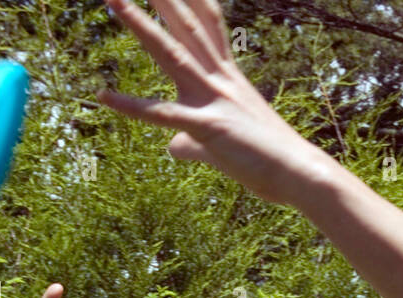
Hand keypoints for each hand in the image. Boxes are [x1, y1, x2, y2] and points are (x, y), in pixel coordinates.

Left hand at [97, 0, 335, 204]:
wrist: (300, 175)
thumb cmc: (269, 162)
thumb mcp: (223, 147)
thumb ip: (191, 142)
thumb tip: (172, 147)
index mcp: (228, 79)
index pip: (207, 27)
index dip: (189, 0)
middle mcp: (220, 80)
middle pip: (187, 27)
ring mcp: (214, 100)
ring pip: (171, 54)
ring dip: (141, 26)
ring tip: (113, 0)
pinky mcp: (208, 127)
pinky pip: (162, 115)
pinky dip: (131, 106)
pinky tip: (102, 96)